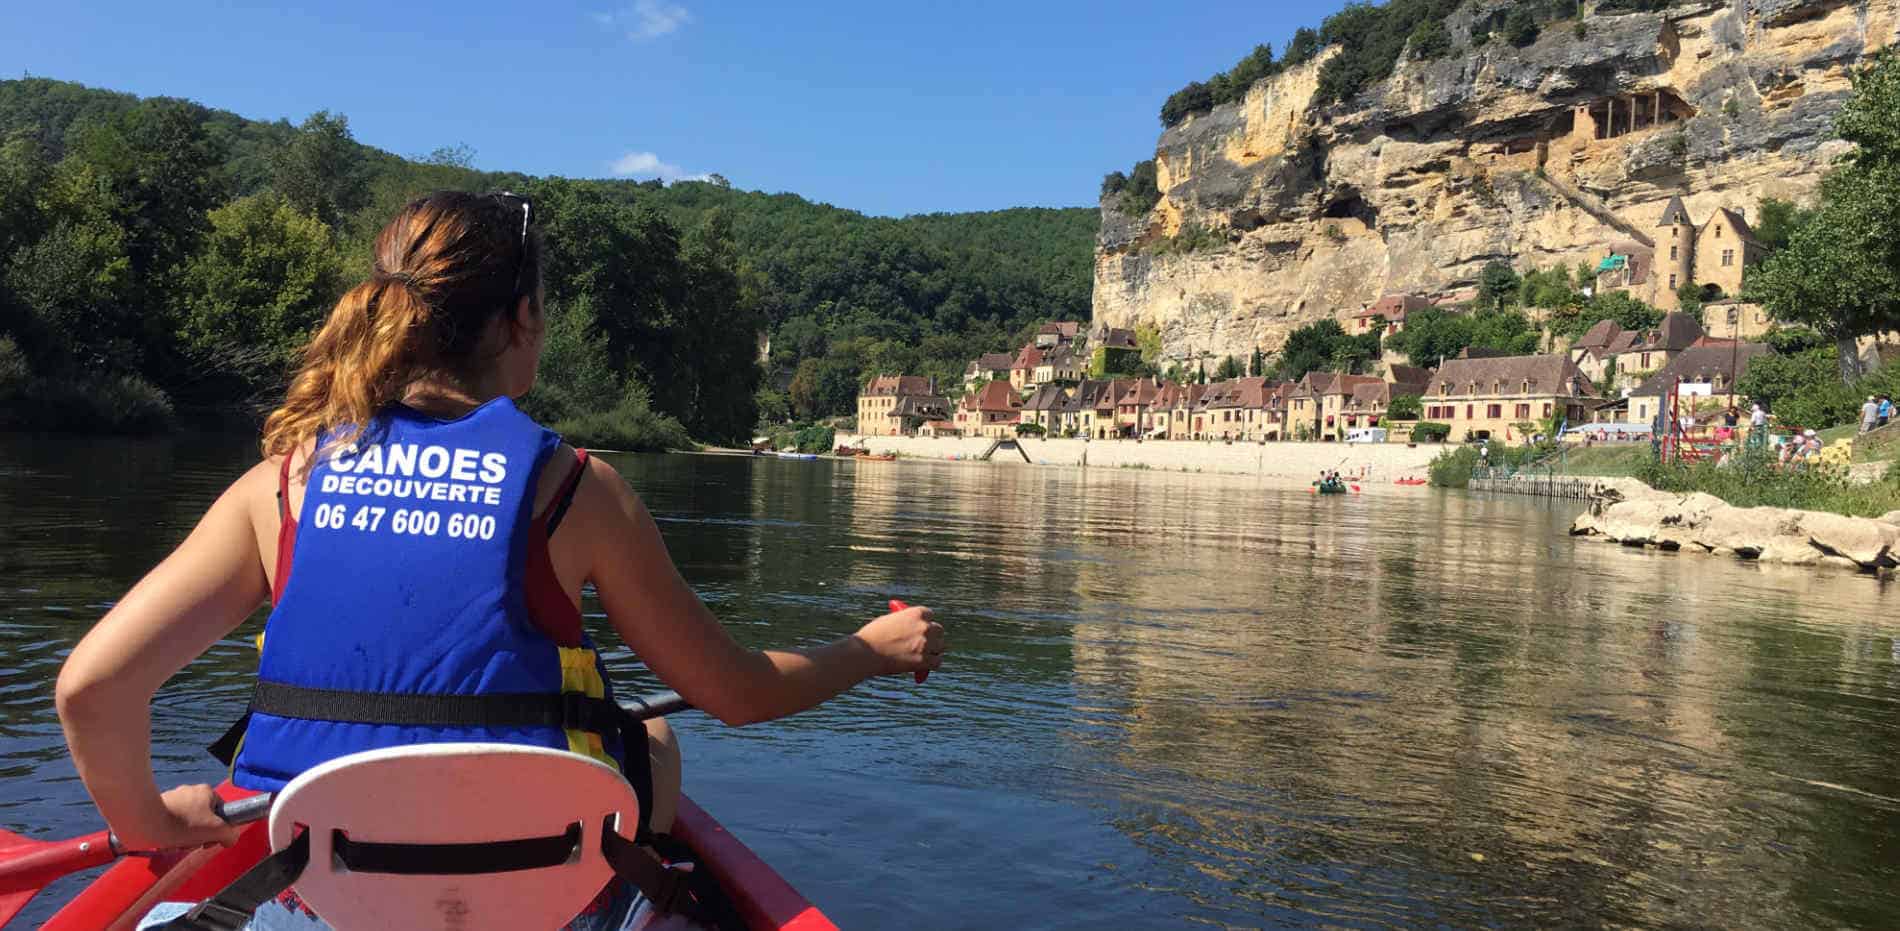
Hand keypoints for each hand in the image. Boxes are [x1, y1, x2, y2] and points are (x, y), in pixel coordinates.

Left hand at [117, 784, 243, 850]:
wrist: (145, 822)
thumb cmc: (184, 824)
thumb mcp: (216, 830)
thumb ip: (230, 834)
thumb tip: (230, 839)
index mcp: (206, 791)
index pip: (220, 811)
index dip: (218, 829)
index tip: (209, 840)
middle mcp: (190, 790)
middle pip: (202, 819)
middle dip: (199, 835)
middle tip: (191, 844)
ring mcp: (172, 798)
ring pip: (186, 823)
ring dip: (184, 837)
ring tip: (176, 844)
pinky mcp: (157, 806)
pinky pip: (170, 823)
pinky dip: (170, 834)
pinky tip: (165, 841)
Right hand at [854, 605, 944, 676]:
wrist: (865, 654)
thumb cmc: (872, 636)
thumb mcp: (889, 620)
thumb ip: (904, 622)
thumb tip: (912, 628)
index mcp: (916, 613)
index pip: (930, 614)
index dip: (926, 621)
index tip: (923, 626)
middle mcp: (924, 627)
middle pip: (938, 630)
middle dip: (933, 635)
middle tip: (928, 641)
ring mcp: (925, 644)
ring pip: (940, 647)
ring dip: (934, 650)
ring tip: (926, 655)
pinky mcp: (923, 661)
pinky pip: (937, 662)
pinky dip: (932, 664)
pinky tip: (927, 666)